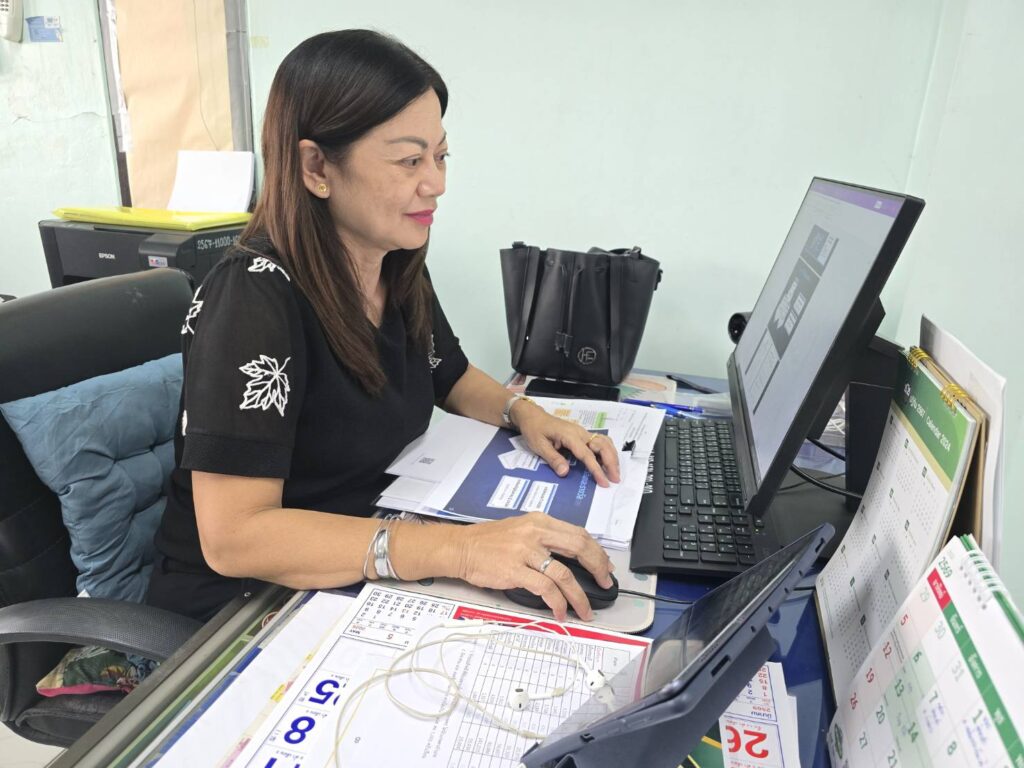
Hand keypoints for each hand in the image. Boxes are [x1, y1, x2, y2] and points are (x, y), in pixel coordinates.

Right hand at [451, 512, 614, 620]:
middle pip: (579, 548)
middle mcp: (536, 533)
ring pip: (564, 574)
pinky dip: (557, 603)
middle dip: (598, 568)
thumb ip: (545, 538)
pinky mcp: (516, 570)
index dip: (596, 551)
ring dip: (579, 596)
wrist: (461, 547)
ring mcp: (526, 551)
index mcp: (540, 521)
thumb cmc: (489, 541)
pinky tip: (559, 612)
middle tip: (605, 584)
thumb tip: (570, 557)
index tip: (605, 566)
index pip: (578, 533)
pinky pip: (545, 589)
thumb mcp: (521, 529)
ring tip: (585, 610)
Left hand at [512, 402, 620, 486]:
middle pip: (602, 446)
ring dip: (612, 457)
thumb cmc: (534, 430)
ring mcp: (582, 432)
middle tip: (615, 479)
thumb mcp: (539, 446)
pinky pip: (599, 442)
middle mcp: (580, 432)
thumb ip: (553, 459)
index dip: (596, 469)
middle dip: (611, 462)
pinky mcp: (582, 435)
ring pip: (604, 442)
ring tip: (614, 472)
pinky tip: (608, 462)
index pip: (587, 454)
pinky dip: (607, 452)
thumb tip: (565, 472)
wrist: (533, 416)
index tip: (604, 482)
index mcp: (570, 435)